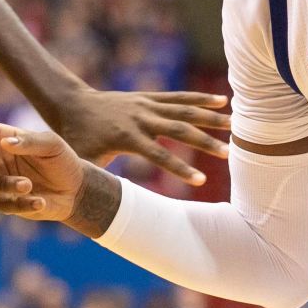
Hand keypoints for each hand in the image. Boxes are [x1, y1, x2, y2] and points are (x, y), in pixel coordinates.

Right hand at [0, 110, 89, 221]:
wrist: (74, 190)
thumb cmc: (60, 160)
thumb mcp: (52, 145)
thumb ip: (30, 142)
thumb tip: (7, 142)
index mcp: (1, 138)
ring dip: (4, 184)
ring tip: (27, 184)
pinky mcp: (4, 203)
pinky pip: (3, 205)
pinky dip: (22, 203)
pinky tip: (40, 201)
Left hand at [44, 87, 227, 185]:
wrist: (72, 104)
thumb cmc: (77, 139)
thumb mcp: (84, 162)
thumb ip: (96, 181)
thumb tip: (99, 209)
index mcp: (126, 137)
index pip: (158, 154)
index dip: (179, 169)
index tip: (201, 182)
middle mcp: (140, 118)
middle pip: (179, 130)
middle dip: (204, 142)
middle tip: (228, 154)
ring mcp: (146, 105)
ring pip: (184, 110)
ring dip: (210, 117)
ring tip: (235, 124)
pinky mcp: (150, 98)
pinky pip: (179, 98)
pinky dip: (201, 99)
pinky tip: (223, 101)